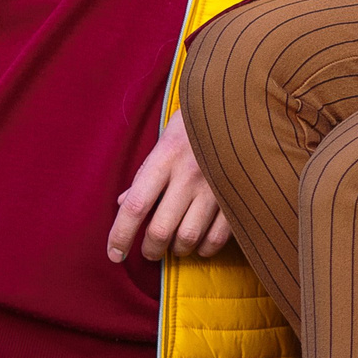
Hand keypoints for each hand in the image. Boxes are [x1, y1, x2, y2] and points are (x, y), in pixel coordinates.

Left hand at [108, 111, 232, 263]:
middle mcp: (189, 174)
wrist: (244, 103)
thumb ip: (145, 173)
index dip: (120, 235)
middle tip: (149, 251)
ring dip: (177, 249)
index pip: (135, 205)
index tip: (114, 254)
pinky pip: (218, 236)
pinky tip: (201, 243)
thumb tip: (122, 203)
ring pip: (188, 237)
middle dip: (150, 249)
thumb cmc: (198, 123)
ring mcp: (215, 186)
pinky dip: (206, 248)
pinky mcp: (237, 195)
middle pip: (160, 229)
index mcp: (166, 157)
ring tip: (175, 245)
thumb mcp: (165, 139)